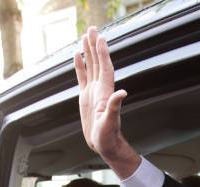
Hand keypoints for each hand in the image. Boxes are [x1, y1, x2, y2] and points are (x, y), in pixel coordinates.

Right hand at [74, 27, 139, 178]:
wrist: (104, 144)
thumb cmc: (108, 136)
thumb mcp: (110, 122)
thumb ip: (114, 107)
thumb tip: (122, 93)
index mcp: (105, 92)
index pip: (104, 68)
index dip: (103, 53)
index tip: (100, 38)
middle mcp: (101, 89)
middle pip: (98, 62)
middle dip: (95, 46)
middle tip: (92, 29)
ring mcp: (93, 92)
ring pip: (90, 67)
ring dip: (88, 52)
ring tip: (85, 37)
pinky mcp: (86, 97)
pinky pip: (82, 78)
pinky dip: (80, 66)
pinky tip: (77, 56)